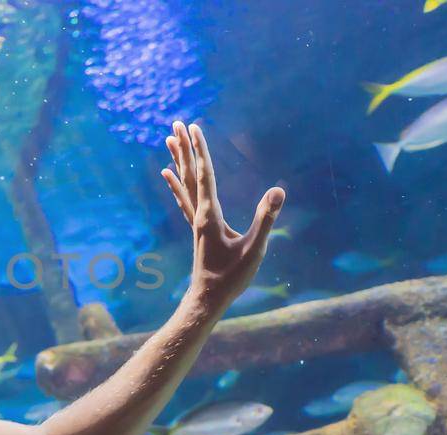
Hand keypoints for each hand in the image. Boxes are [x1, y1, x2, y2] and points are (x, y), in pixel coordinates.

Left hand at [160, 121, 284, 308]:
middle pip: (190, 174)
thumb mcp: (254, 250)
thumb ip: (266, 220)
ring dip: (178, 160)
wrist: (207, 300)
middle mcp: (198, 214)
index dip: (201, 150)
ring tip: (168, 140)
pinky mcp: (197, 229)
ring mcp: (195, 221)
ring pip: (184, 183)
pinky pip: (183, 199)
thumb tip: (278, 192)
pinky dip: (176, 183)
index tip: (194, 128)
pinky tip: (168, 175)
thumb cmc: (231, 278)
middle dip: (184, 148)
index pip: (205, 175)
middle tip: (176, 123)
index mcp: (210, 215)